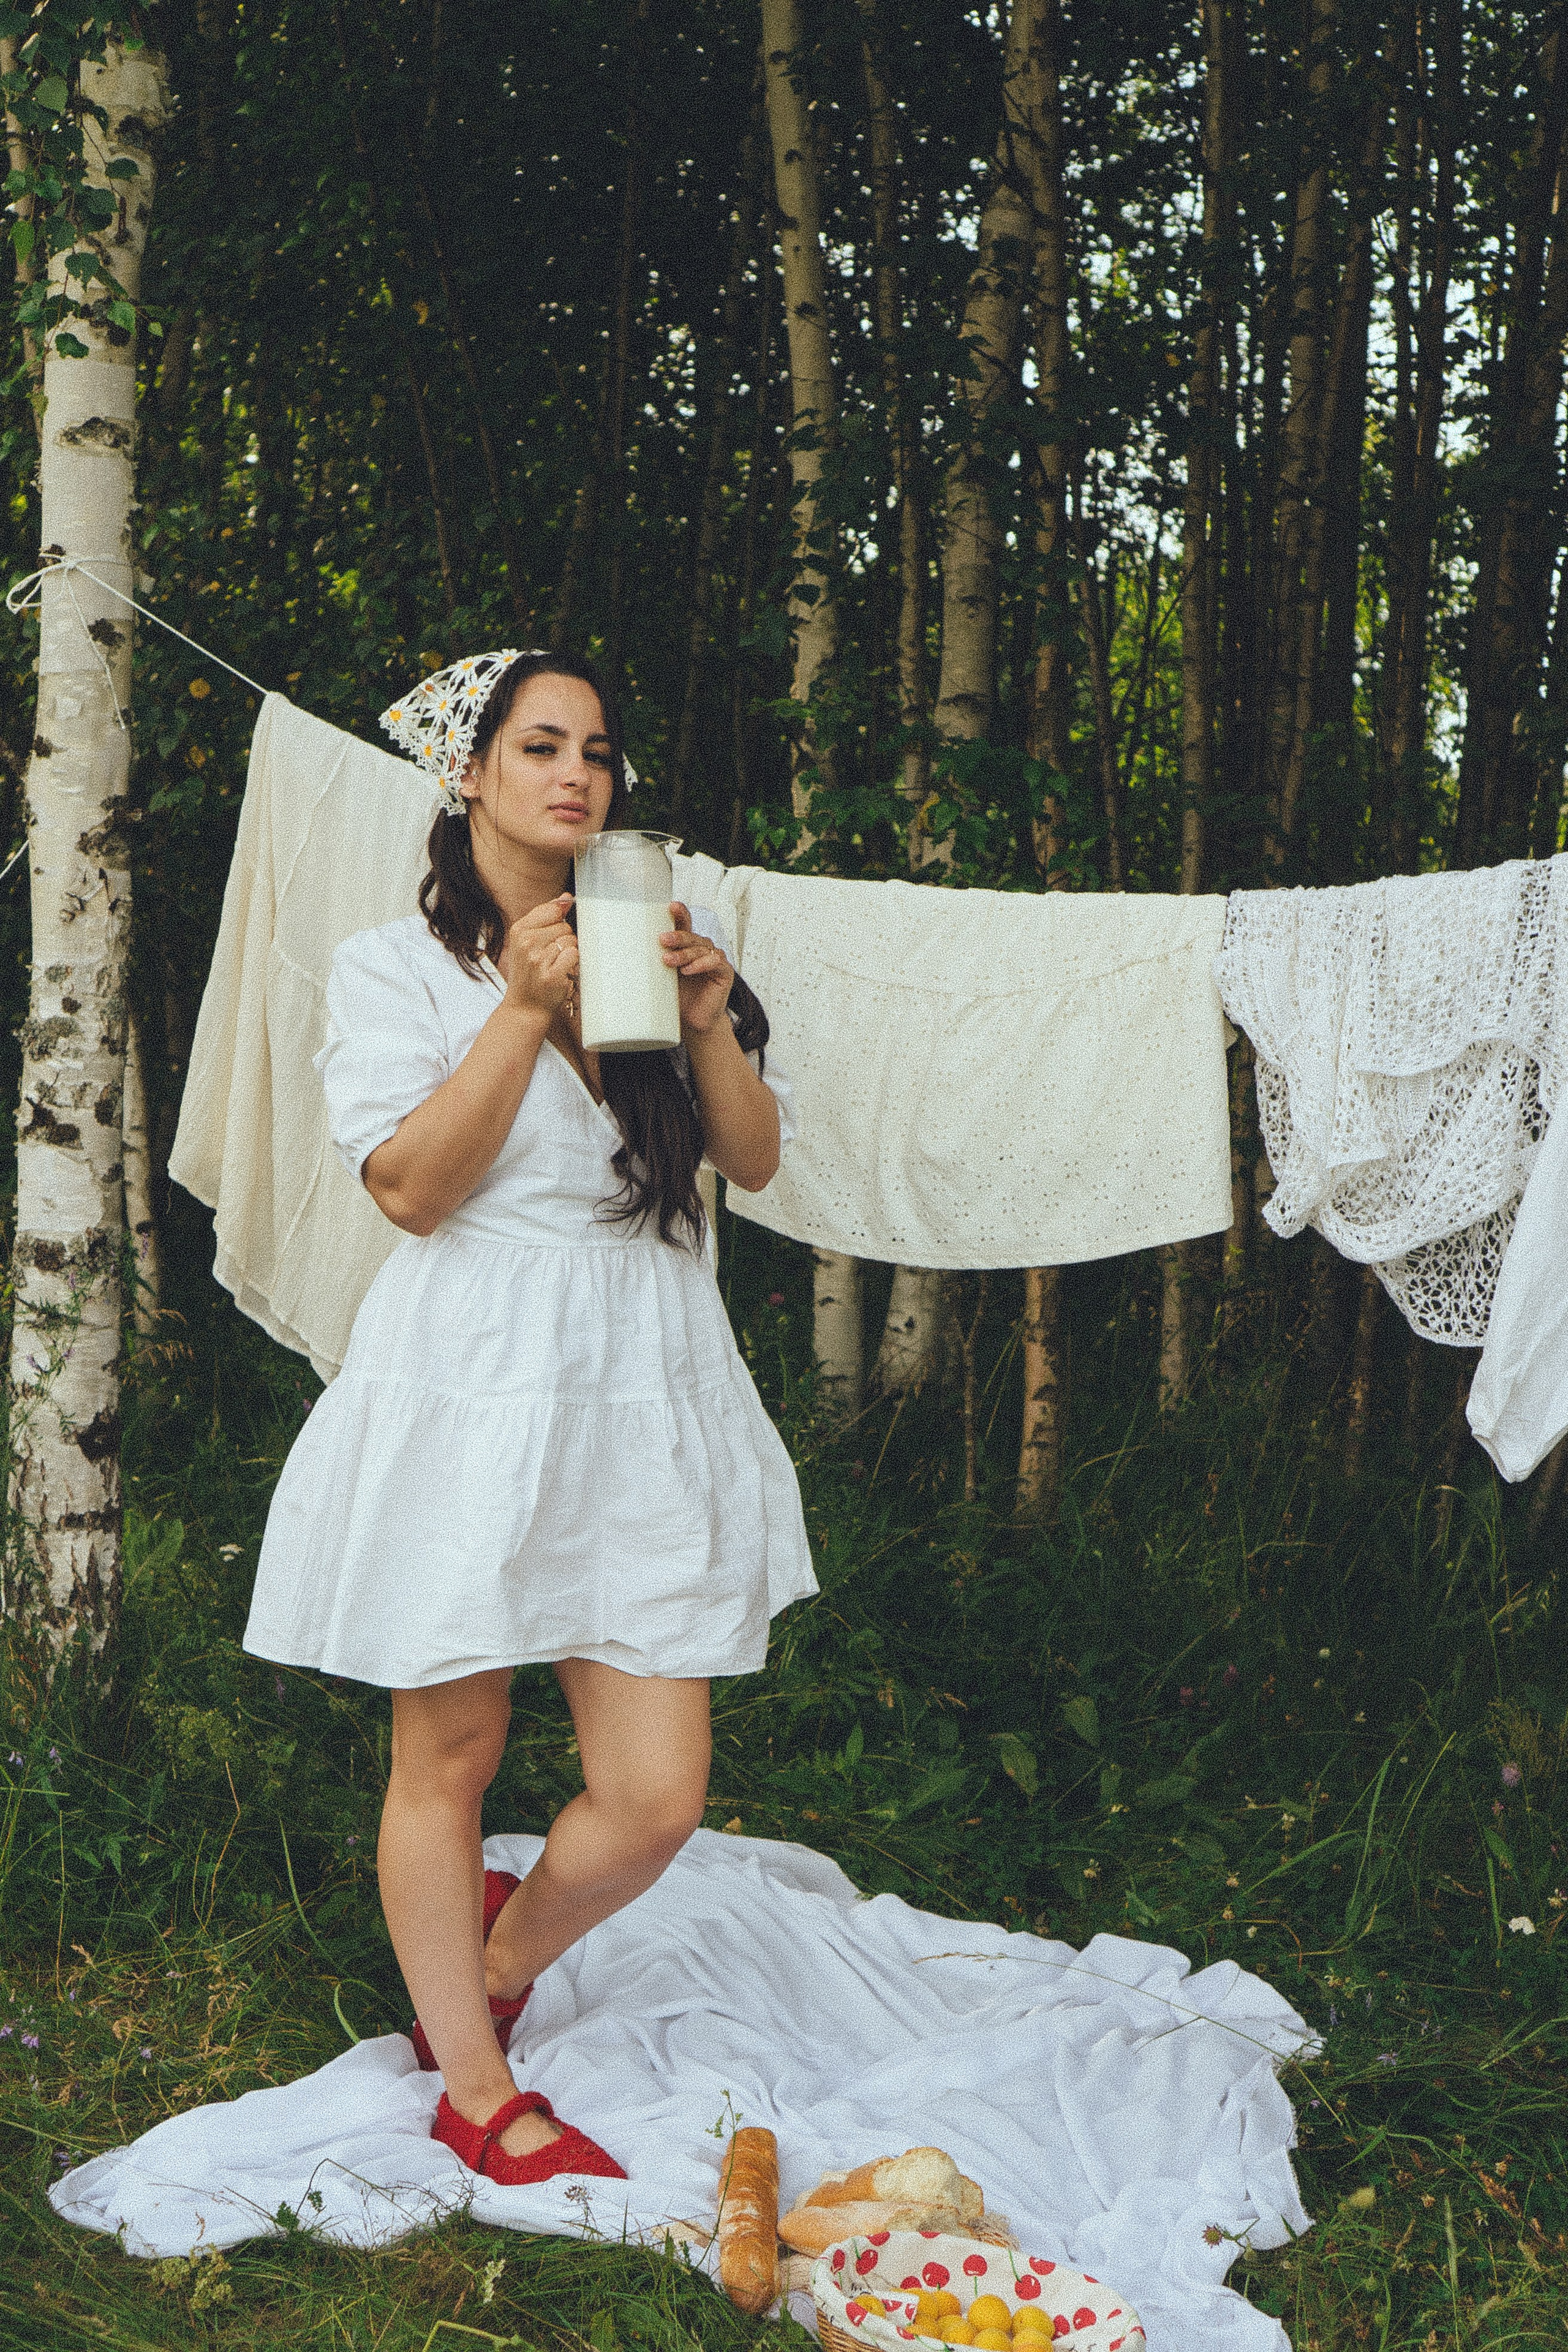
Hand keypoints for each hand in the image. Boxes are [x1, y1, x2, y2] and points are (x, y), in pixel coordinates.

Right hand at [498, 892, 578, 1022]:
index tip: (551, 936)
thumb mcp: (528, 942)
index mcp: (519, 930)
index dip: (558, 922)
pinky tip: (561, 972)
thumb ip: (546, 918)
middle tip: (550, 958)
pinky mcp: (552, 974)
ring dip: (568, 954)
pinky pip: (574, 955)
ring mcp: (539, 959)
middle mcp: (527, 943)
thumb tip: (565, 898)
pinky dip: (572, 965)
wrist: (525, 1006)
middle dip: (563, 941)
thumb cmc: (528, 973)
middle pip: (564, 926)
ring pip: (571, 941)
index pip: (552, 910)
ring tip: (554, 966)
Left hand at [661, 901, 734, 1037]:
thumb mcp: (661, 979)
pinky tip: (689, 970)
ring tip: (668, 960)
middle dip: (677, 936)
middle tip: (663, 939)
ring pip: (701, 948)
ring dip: (684, 953)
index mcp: (686, 947)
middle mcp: (701, 950)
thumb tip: (623, 955)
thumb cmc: (678, 1000)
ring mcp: (714, 960)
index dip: (680, 914)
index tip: (670, 906)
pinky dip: (701, 964)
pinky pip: (715, 962)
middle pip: (692, 936)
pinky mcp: (725, 972)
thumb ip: (652, 964)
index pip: (684, 925)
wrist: (693, 1023)